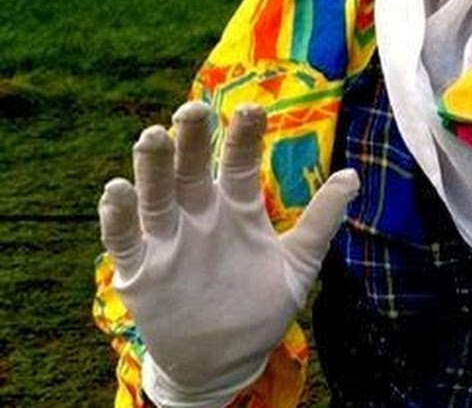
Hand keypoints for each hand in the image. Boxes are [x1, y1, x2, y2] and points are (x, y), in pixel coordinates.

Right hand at [98, 101, 358, 407]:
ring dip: (152, 166)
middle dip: (191, 138)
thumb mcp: (299, 262)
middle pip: (192, 168)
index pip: (239, 160)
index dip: (243, 135)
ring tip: (152, 137)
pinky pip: (124, 239)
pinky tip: (117, 190)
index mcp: (237, 205)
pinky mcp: (140, 271)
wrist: (226, 362)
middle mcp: (200, 214)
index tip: (252, 109)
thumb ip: (322, 219)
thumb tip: (354, 175)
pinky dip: (118, 216)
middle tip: (192, 111)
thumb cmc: (262, 306)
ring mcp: (168, 240)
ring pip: (156, 194)